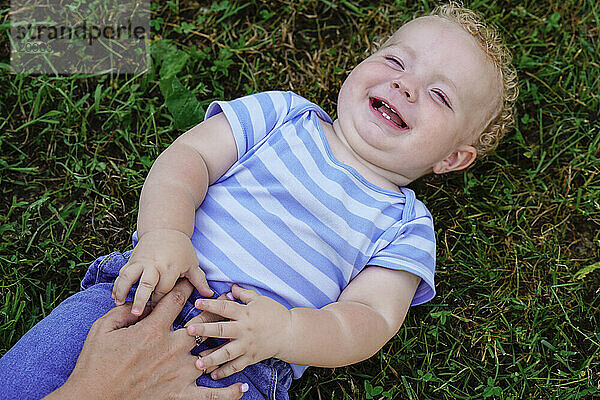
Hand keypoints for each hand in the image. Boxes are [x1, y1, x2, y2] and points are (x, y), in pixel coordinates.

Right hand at [51, 280, 245, 399]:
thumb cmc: (94, 365)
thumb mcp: (101, 329)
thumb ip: (124, 312)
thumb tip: (142, 304)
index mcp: (153, 329)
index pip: (176, 300)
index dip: (186, 288)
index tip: (192, 284)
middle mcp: (171, 348)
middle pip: (203, 325)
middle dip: (215, 314)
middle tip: (227, 305)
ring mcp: (179, 373)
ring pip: (212, 356)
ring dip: (223, 348)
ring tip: (237, 339)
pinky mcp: (180, 396)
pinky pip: (210, 396)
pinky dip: (228, 393)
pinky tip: (240, 387)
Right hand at [111, 229, 212, 314]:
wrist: (165, 228)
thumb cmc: (181, 249)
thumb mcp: (192, 263)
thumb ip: (199, 280)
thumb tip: (210, 295)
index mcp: (170, 267)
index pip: (164, 289)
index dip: (160, 302)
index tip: (158, 314)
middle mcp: (154, 264)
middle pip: (146, 283)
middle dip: (141, 299)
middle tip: (137, 314)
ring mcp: (141, 262)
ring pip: (128, 276)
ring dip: (122, 290)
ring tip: (118, 304)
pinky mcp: (132, 260)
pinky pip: (122, 273)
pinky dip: (117, 284)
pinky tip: (113, 297)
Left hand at [185, 284, 291, 379]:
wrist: (290, 333)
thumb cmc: (275, 313)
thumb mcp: (260, 300)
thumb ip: (244, 294)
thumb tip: (231, 287)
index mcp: (245, 313)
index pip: (225, 307)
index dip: (211, 304)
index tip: (197, 302)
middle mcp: (244, 330)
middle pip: (222, 330)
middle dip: (205, 330)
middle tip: (189, 330)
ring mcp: (247, 345)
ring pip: (227, 353)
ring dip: (211, 357)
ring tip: (198, 363)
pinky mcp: (251, 358)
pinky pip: (236, 366)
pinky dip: (225, 371)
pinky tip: (213, 375)